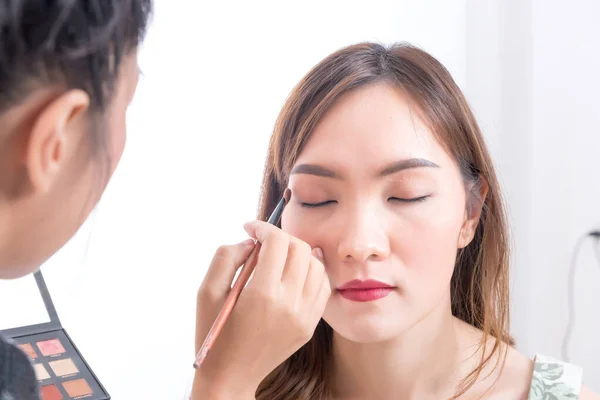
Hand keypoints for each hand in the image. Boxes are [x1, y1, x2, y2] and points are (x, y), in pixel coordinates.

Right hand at [192, 220, 330, 397]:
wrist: (230, 376)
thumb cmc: (215, 333)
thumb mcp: (206, 291)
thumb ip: (226, 257)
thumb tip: (252, 243)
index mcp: (263, 295)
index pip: (277, 243)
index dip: (263, 228)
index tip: (250, 228)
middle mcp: (290, 304)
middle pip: (300, 249)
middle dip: (280, 237)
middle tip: (262, 242)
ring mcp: (304, 316)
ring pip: (316, 265)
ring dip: (298, 253)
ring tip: (278, 257)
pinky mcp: (310, 326)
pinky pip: (322, 287)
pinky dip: (311, 272)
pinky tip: (294, 272)